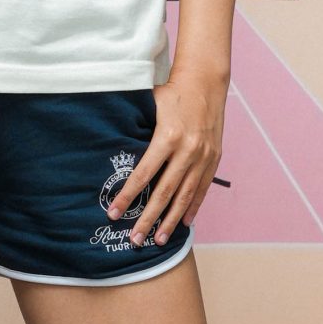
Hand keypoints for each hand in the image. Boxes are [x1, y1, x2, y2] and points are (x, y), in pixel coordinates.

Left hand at [107, 67, 227, 245]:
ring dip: (171, 220)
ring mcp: (203, 157)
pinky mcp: (213, 159)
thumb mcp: (149, 105)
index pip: (143, 174)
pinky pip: (202, 188)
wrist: (206, 83)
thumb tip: (109, 146)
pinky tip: (183, 224)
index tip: (114, 213)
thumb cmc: (171, 93)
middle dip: (148, 218)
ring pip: (185, 195)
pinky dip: (193, 207)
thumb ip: (133, 127)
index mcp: (167, 136)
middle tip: (135, 239)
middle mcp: (187, 150)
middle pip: (165, 192)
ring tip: (159, 240)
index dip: (127, 196)